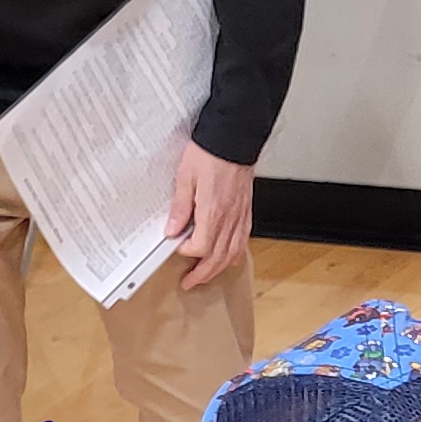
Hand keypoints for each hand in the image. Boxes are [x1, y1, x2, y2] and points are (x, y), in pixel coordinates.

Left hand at [166, 144, 253, 289]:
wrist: (234, 139)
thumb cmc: (211, 153)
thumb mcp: (186, 176)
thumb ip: (180, 206)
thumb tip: (173, 229)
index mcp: (213, 212)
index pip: (200, 247)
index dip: (187, 252)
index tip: (176, 246)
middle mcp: (229, 219)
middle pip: (217, 258)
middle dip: (203, 274)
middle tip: (191, 282)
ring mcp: (240, 216)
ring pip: (232, 253)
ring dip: (219, 268)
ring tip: (208, 274)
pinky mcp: (247, 211)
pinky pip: (243, 241)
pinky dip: (234, 254)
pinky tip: (228, 255)